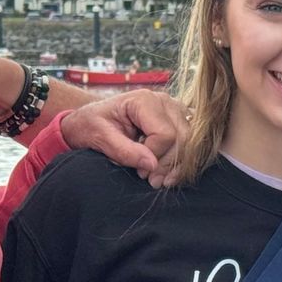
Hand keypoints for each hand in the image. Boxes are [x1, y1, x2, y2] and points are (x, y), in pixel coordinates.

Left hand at [61, 91, 189, 186]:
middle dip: (168, 164)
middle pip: (183, 138)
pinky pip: (191, 142)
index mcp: (144, 100)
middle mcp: (164, 101)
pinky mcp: (178, 120)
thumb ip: (125, 151)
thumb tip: (152, 165)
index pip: (165, 134)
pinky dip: (181, 160)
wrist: (90, 120)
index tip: (139, 172)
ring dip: (177, 165)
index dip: (155, 158)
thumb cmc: (91, 125)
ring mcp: (174, 110)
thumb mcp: (100, 138)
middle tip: (151, 181)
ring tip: (158, 179)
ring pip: (190, 141)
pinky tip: (167, 173)